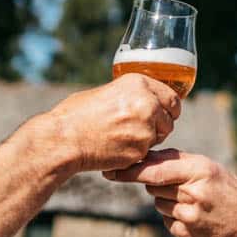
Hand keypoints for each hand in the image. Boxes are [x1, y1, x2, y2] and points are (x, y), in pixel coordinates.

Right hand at [46, 74, 180, 173]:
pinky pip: (147, 153)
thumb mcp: (106, 92)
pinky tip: (117, 148)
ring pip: (159, 138)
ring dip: (148, 140)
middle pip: (170, 119)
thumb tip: (143, 100)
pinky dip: (136, 153)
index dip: (169, 108)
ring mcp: (145, 128)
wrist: (64, 139)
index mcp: (139, 83)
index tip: (166, 114)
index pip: (172, 98)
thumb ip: (129, 95)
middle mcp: (147, 103)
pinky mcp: (140, 150)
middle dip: (160, 126)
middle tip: (143, 130)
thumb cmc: (77, 115)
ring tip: (123, 138)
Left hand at [105, 149, 236, 236]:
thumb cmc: (226, 191)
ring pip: (158, 204)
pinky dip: (175, 219)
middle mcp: (194, 193)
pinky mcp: (186, 235)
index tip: (111, 171)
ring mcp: (189, 217)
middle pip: (153, 186)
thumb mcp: (209, 169)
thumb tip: (143, 157)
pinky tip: (197, 219)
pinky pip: (166, 222)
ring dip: (169, 202)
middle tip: (183, 188)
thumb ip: (177, 161)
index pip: (154, 171)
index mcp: (200, 171)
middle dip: (159, 185)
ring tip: (196, 205)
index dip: (130, 171)